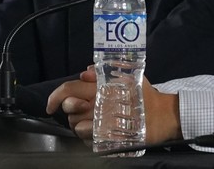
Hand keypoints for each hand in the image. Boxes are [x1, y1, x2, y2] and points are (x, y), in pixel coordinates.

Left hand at [46, 69, 180, 144]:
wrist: (163, 116)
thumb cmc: (144, 96)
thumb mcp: (128, 77)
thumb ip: (103, 73)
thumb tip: (85, 73)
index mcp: (101, 89)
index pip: (68, 90)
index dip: (55, 97)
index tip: (50, 105)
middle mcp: (98, 106)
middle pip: (70, 110)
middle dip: (71, 111)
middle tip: (81, 111)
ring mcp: (102, 125)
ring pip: (76, 127)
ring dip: (80, 126)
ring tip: (93, 122)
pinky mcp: (107, 141)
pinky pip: (87, 141)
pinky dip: (89, 138)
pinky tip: (99, 132)